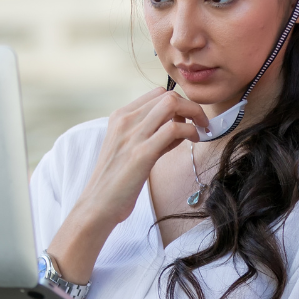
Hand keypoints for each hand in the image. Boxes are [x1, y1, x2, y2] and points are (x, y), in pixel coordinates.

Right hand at [49, 88, 208, 280]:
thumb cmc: (116, 180)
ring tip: (200, 129)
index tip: (187, 118)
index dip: (177, 103)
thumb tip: (179, 126)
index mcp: (119, 116)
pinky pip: (174, 128)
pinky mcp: (142, 153)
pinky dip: (190, 131)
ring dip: (194, 113)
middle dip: (190, 105)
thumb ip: (151, 134)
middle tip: (201, 122)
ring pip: (172, 104)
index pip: (156, 93)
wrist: (98, 204)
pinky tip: (194, 140)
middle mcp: (125, 120)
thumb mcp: (129, 148)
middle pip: (167, 95)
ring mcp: (133, 135)